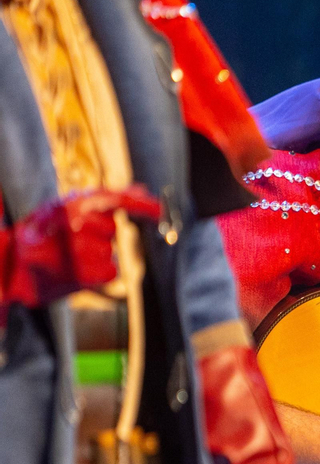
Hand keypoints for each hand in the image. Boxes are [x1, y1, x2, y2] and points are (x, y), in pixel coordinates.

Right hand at [6, 187, 163, 306]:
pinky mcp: (86, 271)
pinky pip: (109, 271)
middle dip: (97, 235)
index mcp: (71, 204)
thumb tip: (141, 189)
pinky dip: (96, 274)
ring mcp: (82, 247)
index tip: (161, 208)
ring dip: (94, 256)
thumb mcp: (62, 211)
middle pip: (110, 228)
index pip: (115, 198)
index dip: (141, 204)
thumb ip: (101, 200)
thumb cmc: (39, 239)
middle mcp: (77, 222)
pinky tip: (75, 272)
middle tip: (69, 243)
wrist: (9, 269)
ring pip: (109, 251)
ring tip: (67, 258)